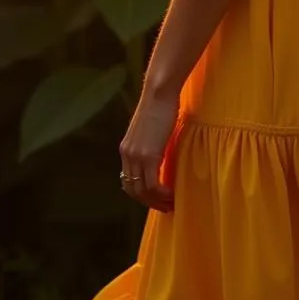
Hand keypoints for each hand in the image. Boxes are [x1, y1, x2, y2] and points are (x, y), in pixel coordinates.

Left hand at [119, 88, 179, 212]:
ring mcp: (136, 156)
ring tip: (171, 203)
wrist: (159, 93)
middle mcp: (127, 155)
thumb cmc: (159, 105)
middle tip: (164, 206)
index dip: (141, 194)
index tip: (155, 198)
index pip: (128, 181)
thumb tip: (160, 154)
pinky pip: (153, 185)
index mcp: (126, 149)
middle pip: (133, 190)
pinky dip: (163, 193)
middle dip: (149, 202)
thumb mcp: (150, 129)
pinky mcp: (149, 156)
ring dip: (157, 201)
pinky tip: (173, 193)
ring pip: (143, 191)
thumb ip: (150, 143)